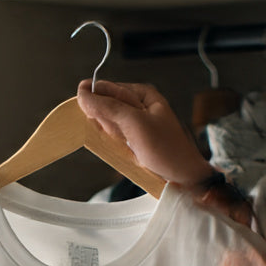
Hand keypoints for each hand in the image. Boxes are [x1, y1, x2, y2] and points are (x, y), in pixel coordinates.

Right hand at [76, 80, 213, 186]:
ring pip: (106, 123)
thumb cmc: (166, 149)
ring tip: (129, 144)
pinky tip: (127, 150)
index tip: (94, 116)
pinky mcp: (131, 138)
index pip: (104, 88)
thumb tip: (82, 94)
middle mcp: (137, 104)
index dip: (95, 102)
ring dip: (111, 135)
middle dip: (106, 122)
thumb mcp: (136, 124)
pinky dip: (115, 145)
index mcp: (141, 93)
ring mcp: (133, 122)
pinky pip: (113, 137)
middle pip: (104, 106)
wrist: (183, 178)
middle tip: (122, 135)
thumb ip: (108, 107)